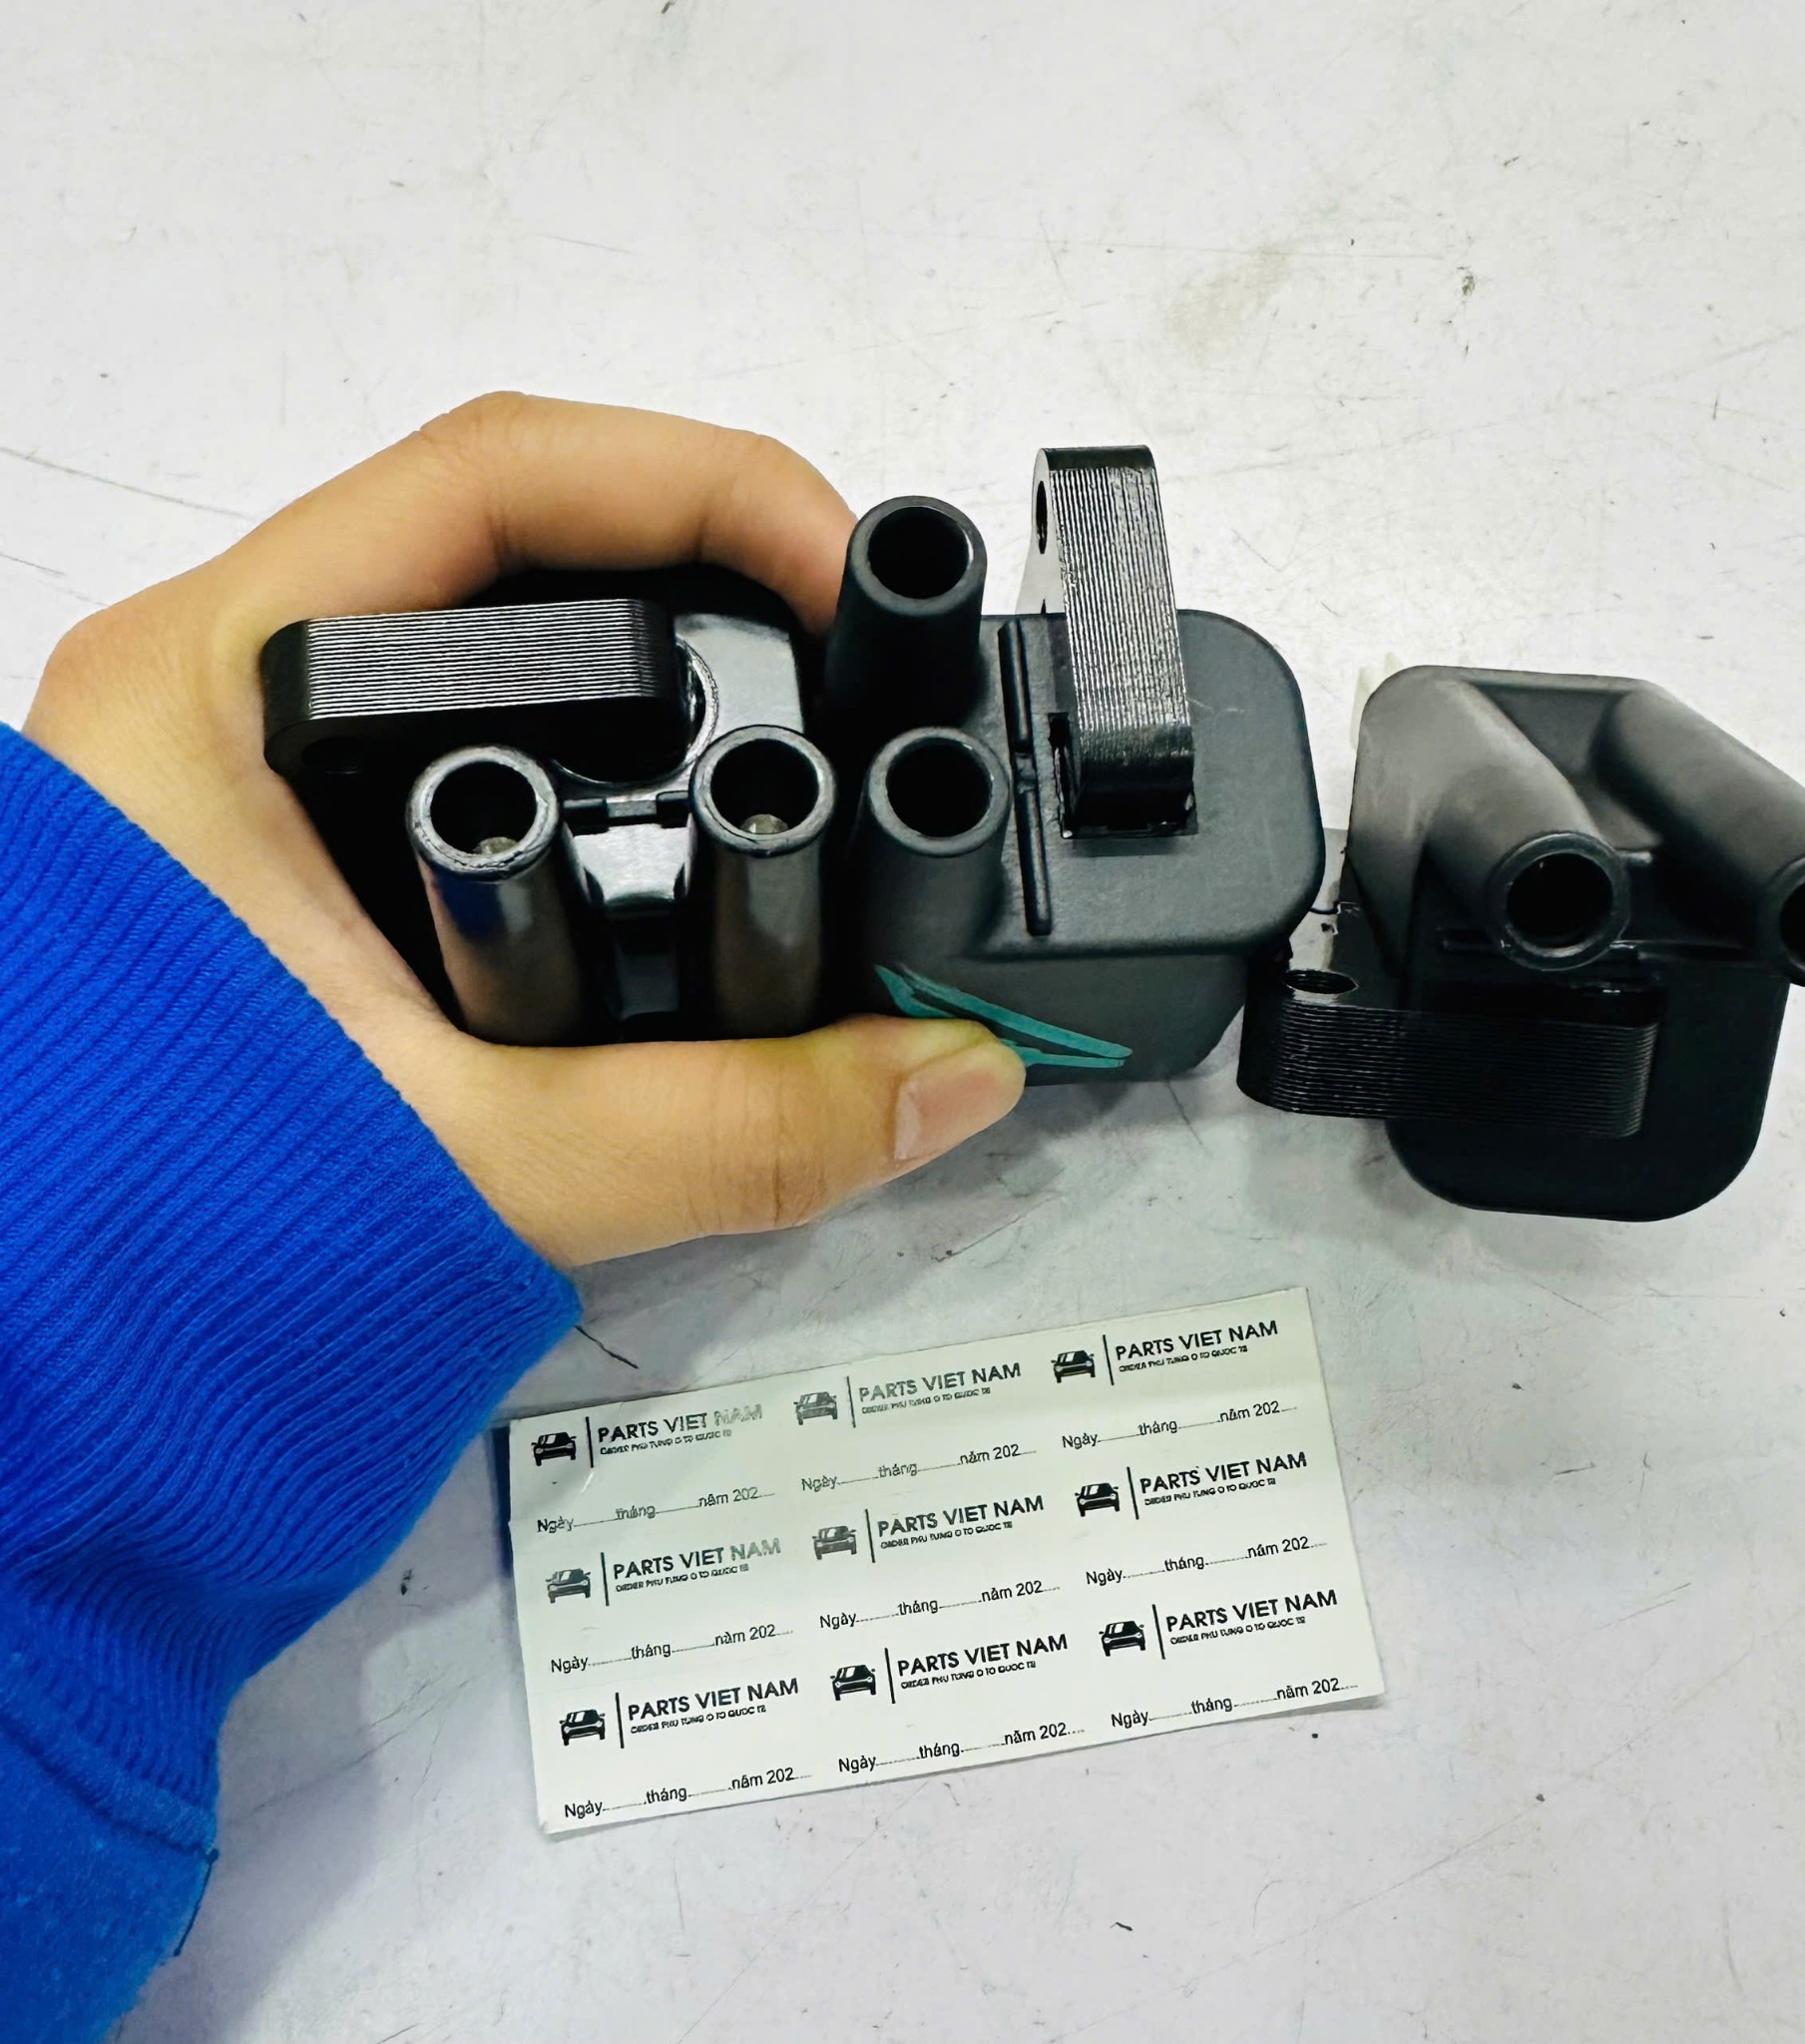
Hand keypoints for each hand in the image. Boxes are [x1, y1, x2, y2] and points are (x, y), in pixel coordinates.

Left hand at [23, 394, 1025, 1264]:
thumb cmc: (130, 1228)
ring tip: (799, 721)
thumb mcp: (470, 1166)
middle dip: (713, 577)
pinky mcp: (301, 858)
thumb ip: (726, 1129)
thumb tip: (938, 1069)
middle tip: (854, 656)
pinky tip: (683, 830)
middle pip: (520, 542)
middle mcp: (227, 697)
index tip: (848, 582)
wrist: (28, 1368)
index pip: (496, 482)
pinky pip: (486, 747)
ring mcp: (260, 775)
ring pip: (504, 647)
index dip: (708, 491)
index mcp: (212, 688)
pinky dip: (608, 768)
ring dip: (662, 672)